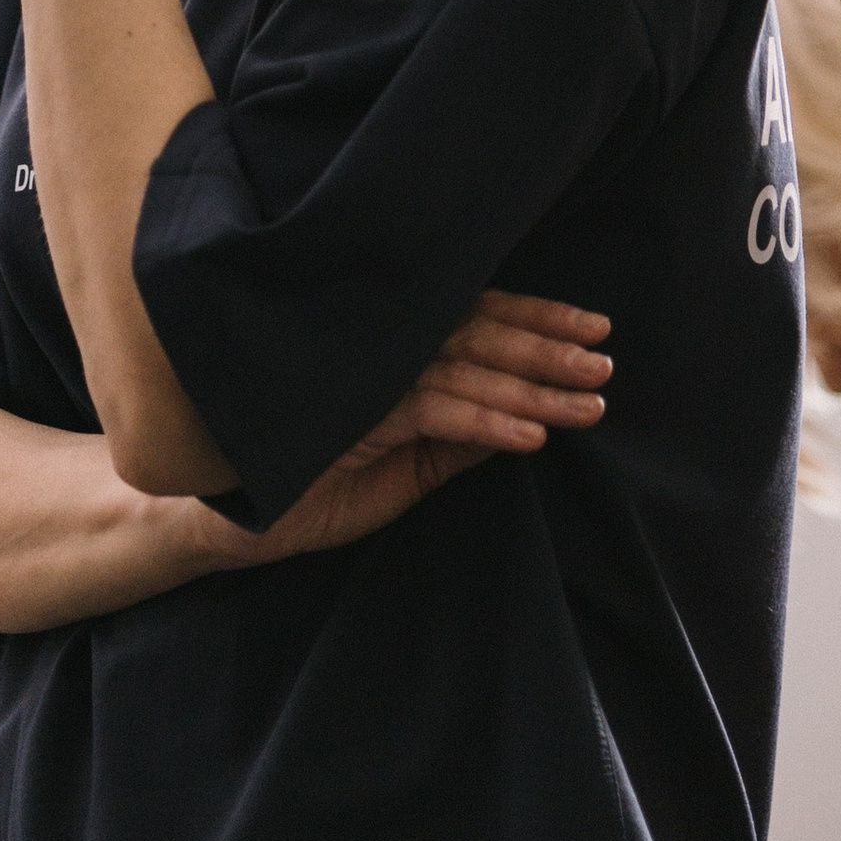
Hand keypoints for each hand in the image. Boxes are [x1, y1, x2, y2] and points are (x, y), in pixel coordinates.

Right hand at [215, 294, 611, 567]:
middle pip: (479, 334)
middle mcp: (385, 350)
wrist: (235, 520)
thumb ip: (453, 443)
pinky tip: (531, 436)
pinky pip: (435, 412)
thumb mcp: (402, 468)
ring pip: (467, 369)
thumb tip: (523, 421)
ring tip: (589, 401)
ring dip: (533, 385)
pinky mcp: (357, 412)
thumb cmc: (311, 486)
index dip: (535, 320)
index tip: (594, 328)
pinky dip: (487, 421)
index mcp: (395, 352)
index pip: (475, 320)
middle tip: (605, 360)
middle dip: (547, 347)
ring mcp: (370, 376)